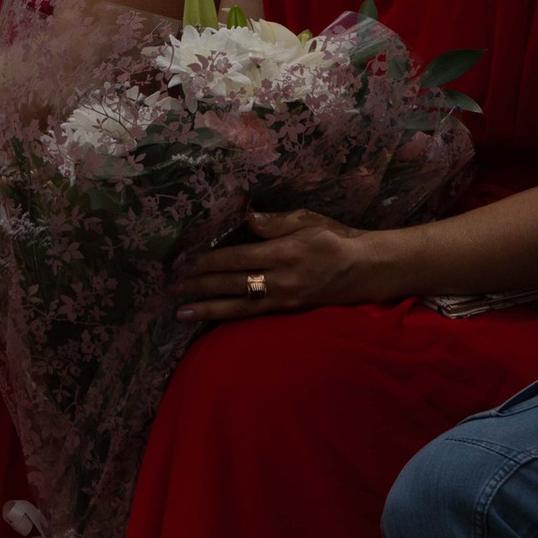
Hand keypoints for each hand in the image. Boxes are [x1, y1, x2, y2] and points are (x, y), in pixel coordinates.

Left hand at [177, 209, 382, 321]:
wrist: (365, 270)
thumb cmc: (335, 238)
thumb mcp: (310, 221)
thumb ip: (278, 222)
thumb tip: (249, 219)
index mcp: (285, 253)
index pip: (239, 258)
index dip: (210, 261)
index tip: (186, 263)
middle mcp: (281, 279)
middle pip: (233, 284)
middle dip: (200, 287)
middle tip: (172, 290)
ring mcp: (283, 299)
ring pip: (238, 306)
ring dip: (207, 309)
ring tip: (181, 314)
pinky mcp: (287, 310)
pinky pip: (253, 315)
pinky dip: (229, 316)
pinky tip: (211, 318)